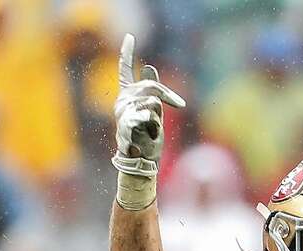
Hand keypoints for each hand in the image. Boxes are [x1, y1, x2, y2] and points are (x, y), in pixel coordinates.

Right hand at [113, 34, 185, 177]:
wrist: (141, 161)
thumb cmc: (147, 137)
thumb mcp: (153, 110)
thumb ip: (151, 90)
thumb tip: (148, 67)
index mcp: (127, 96)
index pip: (124, 70)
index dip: (126, 54)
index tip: (129, 37)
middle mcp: (122, 102)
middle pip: (149, 86)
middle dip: (167, 95)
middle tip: (180, 104)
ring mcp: (123, 114)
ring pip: (151, 103)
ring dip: (159, 117)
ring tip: (153, 130)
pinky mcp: (126, 126)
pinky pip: (145, 116)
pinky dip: (152, 122)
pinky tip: (147, 122)